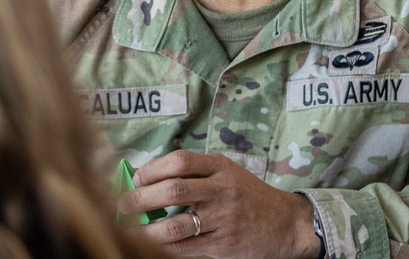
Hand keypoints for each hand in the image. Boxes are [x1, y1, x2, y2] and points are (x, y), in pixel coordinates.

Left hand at [117, 150, 320, 258]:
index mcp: (220, 166)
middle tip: (122, 204)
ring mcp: (224, 218)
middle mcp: (222, 190)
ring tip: (130, 229)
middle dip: (140, 197)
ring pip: (176, 224)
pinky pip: (186, 247)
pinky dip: (164, 246)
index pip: (179, 161)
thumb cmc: (248, 196)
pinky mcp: (224, 244)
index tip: (134, 178)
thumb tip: (144, 175)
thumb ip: (193, 173)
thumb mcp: (226, 173)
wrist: (286, 224)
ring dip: (146, 228)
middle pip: (173, 190)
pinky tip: (151, 244)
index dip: (151, 169)